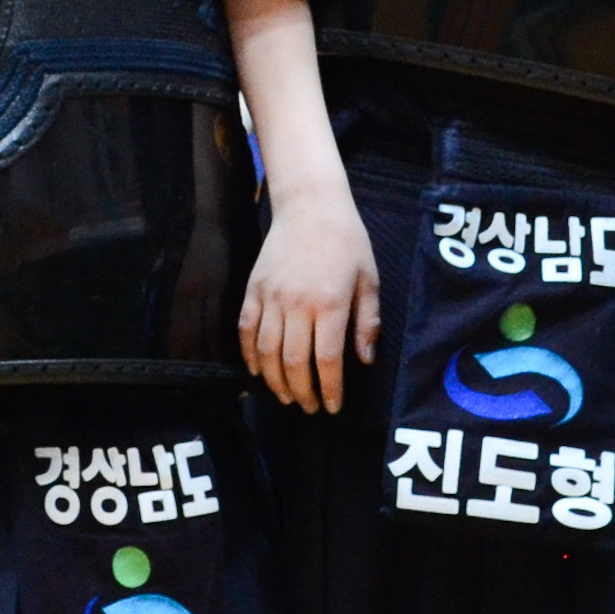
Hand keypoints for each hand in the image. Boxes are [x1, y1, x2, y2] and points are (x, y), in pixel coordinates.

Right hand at [240, 188, 380, 413]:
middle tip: (310, 407)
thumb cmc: (347, 241)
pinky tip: (258, 372)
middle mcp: (297, 304)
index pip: (327, 359)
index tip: (332, 407)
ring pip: (266, 351)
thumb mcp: (369, 278)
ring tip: (286, 397)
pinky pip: (245, 330)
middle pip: (294, 362)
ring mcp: (271, 297)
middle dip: (302, 392)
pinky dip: (249, 355)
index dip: (329, 388)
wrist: (310, 206)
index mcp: (330, 303)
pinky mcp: (253, 290)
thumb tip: (365, 360)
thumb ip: (367, 321)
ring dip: (275, 381)